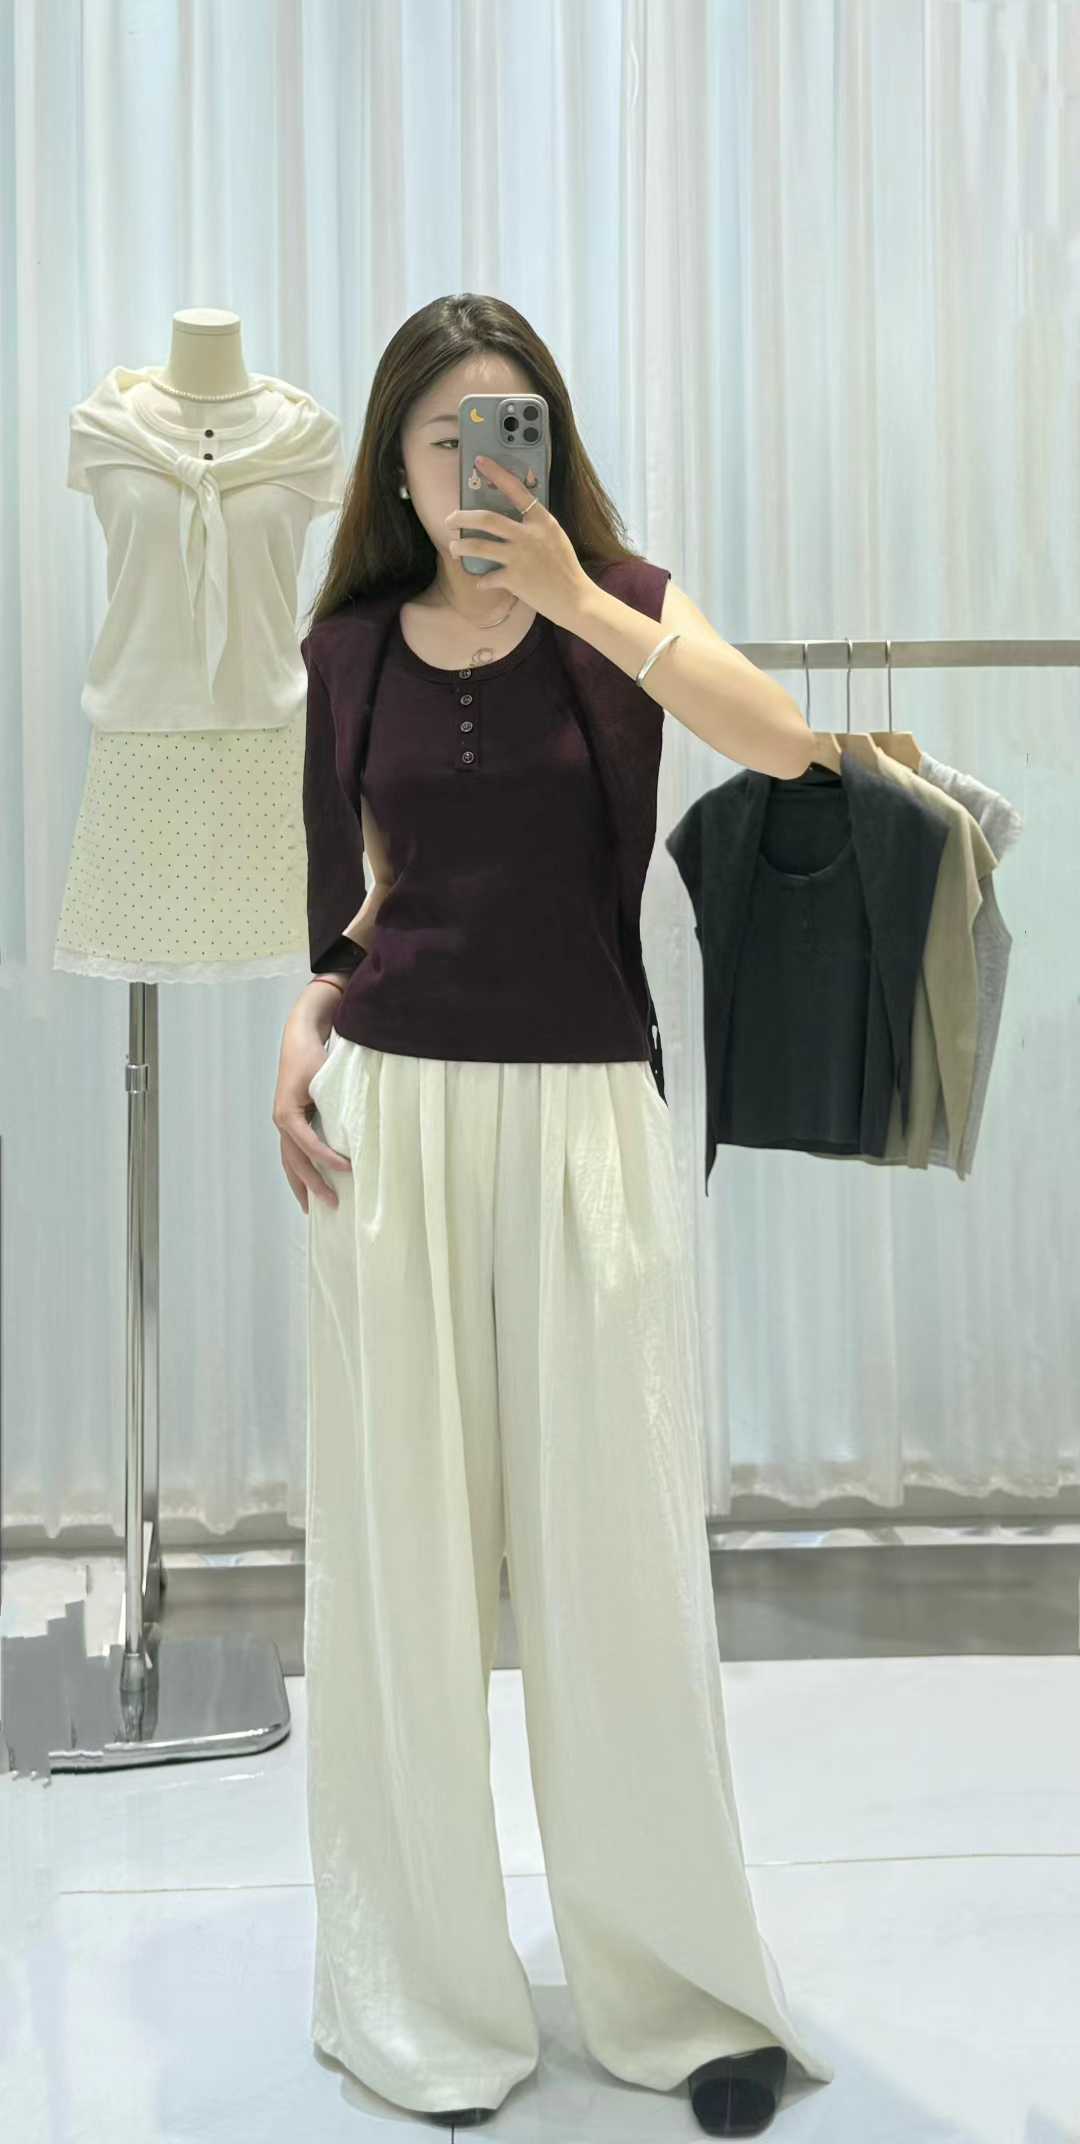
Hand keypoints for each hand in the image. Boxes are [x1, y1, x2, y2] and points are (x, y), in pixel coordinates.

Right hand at [273, 1023, 351, 1213]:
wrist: (300, 1038)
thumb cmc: (314, 1055)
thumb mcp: (326, 1078)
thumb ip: (337, 1103)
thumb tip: (357, 1130)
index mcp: (287, 1113)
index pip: (307, 1144)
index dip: (326, 1158)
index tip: (347, 1169)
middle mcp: (281, 1121)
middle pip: (295, 1161)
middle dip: (312, 1185)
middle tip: (332, 1204)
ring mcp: (284, 1123)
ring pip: (290, 1161)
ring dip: (301, 1184)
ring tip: (312, 1208)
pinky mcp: (290, 1121)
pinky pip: (294, 1152)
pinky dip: (301, 1170)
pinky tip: (310, 1185)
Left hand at [445, 454, 591, 628]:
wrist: (575, 599)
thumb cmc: (565, 568)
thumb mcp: (554, 537)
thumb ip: (534, 526)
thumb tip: (507, 520)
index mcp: (541, 521)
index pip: (516, 489)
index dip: (497, 473)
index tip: (480, 460)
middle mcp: (528, 535)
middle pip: (486, 519)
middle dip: (461, 517)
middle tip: (450, 519)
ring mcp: (520, 557)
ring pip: (478, 547)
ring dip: (461, 547)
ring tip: (454, 548)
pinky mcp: (514, 580)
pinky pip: (487, 577)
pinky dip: (481, 580)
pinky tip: (481, 581)